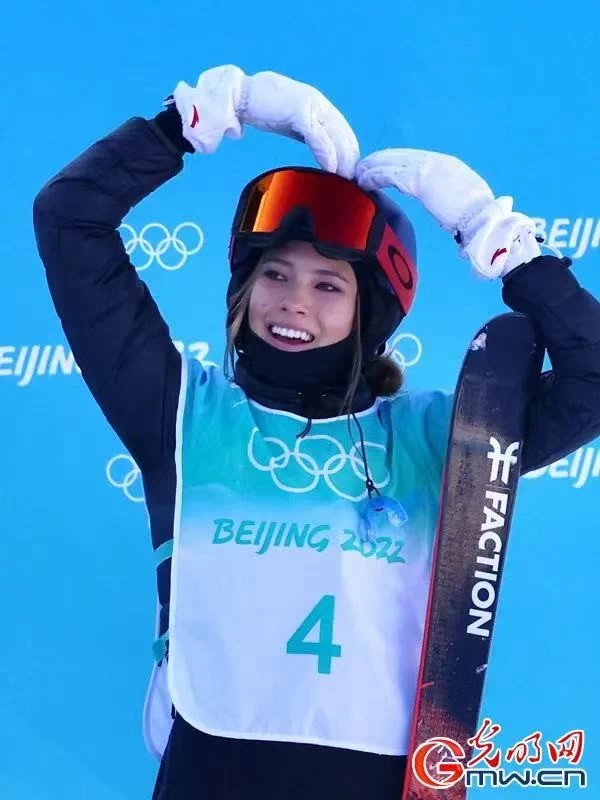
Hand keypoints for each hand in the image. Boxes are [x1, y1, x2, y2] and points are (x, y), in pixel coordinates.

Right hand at [172, 65, 358, 177]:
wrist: (239, 94)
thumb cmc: (260, 107)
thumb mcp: (290, 120)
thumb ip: (305, 132)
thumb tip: (316, 150)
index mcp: (317, 104)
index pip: (341, 129)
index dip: (348, 149)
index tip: (352, 169)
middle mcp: (318, 102)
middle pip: (342, 133)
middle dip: (350, 157)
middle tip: (355, 179)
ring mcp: (310, 105)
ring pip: (334, 135)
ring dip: (342, 158)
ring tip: (346, 177)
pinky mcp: (299, 111)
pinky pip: (318, 137)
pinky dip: (326, 154)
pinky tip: (331, 168)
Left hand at [355, 148, 539, 278]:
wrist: (484, 219)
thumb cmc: (477, 220)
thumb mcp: (461, 203)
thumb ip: (449, 201)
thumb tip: (447, 212)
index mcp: (448, 166)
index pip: (414, 159)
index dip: (395, 162)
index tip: (380, 166)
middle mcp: (437, 162)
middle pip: (400, 156)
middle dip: (380, 160)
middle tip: (362, 166)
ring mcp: (429, 168)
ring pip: (392, 163)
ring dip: (373, 167)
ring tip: (358, 173)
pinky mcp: (420, 179)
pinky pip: (391, 174)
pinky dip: (375, 176)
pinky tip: (364, 180)